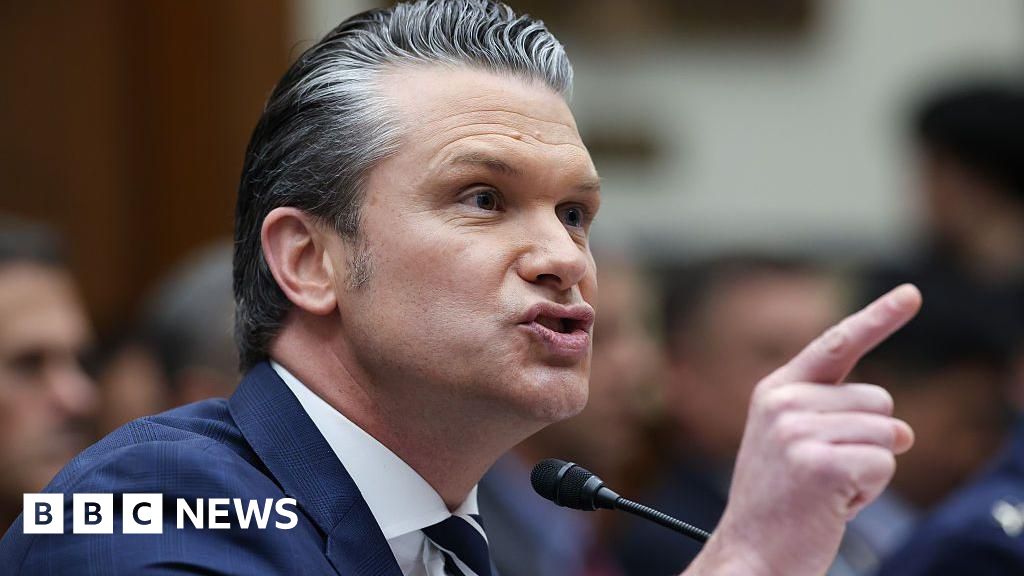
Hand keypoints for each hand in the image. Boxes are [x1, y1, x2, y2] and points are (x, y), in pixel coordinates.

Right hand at [687, 284, 921, 575]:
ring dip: (870, 469)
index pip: (837, 344)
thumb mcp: (790, 443)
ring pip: (887, 433)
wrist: (750, 552)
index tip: (912, 294)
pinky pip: (884, 465)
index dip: (878, 318)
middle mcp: (783, 402)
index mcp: (775, 390)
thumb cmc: (778, 502)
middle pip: (879, 398)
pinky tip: (832, 503)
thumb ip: (831, 415)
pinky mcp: (819, 464)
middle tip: (826, 472)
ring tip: (826, 489)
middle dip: (871, 440)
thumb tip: (900, 429)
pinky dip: (870, 492)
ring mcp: (798, 431)